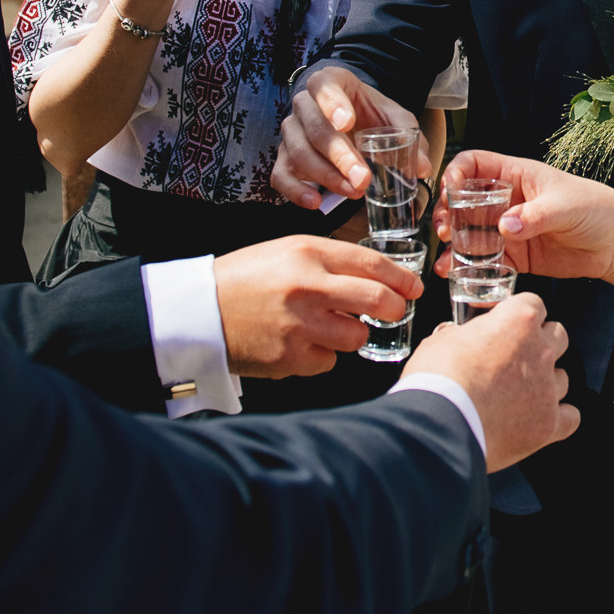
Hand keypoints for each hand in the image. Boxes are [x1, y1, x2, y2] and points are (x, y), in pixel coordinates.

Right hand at [213, 236, 421, 376]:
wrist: (199, 311)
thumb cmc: (246, 278)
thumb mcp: (286, 251)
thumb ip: (330, 261)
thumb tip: (375, 278)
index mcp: (308, 253)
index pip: (371, 264)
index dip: (401, 278)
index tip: (414, 287)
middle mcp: (307, 287)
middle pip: (378, 301)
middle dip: (394, 309)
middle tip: (394, 311)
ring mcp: (299, 325)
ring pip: (357, 336)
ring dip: (353, 334)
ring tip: (331, 327)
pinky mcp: (290, 358)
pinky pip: (329, 361)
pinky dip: (323, 355)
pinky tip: (302, 343)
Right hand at [273, 66, 425, 207]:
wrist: (352, 122)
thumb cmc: (371, 116)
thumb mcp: (394, 118)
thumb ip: (409, 137)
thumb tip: (422, 167)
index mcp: (329, 83)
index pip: (323, 86)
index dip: (332, 103)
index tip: (346, 122)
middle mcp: (304, 105)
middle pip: (314, 128)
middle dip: (339, 155)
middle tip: (363, 178)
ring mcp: (291, 131)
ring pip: (298, 153)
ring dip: (326, 175)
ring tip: (353, 192)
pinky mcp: (283, 158)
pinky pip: (280, 175)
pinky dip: (295, 191)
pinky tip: (315, 201)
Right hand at [399, 293, 578, 472]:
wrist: (439, 425)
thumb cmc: (436, 380)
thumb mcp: (440, 340)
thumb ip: (460, 335)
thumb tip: (457, 339)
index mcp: (518, 320)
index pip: (534, 304)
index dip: (520, 315)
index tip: (509, 325)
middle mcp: (541, 351)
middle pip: (558, 335)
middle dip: (540, 344)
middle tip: (516, 358)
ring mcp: (547, 388)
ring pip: (563, 378)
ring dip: (546, 383)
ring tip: (520, 395)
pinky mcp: (549, 424)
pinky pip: (571, 417)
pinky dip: (558, 418)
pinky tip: (541, 419)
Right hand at [430, 150, 613, 282]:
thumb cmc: (598, 209)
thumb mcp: (567, 205)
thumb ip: (535, 216)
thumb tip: (505, 227)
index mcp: (518, 176)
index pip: (475, 165)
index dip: (457, 173)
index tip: (450, 190)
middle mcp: (508, 201)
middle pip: (465, 202)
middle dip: (449, 214)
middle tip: (446, 230)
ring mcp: (510, 229)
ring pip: (471, 234)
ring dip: (456, 245)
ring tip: (448, 260)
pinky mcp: (516, 256)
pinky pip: (487, 261)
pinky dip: (472, 268)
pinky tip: (461, 274)